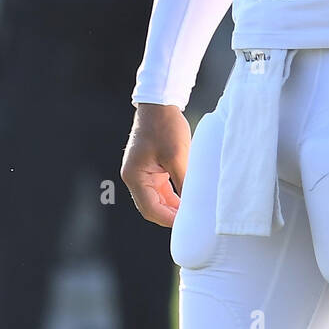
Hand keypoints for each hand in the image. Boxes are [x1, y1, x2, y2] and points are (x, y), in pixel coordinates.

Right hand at [121, 103, 191, 226]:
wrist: (160, 103)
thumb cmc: (166, 127)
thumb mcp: (178, 157)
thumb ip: (184, 182)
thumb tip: (194, 205)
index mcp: (134, 176)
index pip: (150, 208)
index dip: (168, 219)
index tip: (187, 225)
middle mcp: (134, 176)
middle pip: (151, 206)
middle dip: (170, 215)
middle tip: (191, 222)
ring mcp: (141, 172)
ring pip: (157, 198)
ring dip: (172, 206)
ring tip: (192, 212)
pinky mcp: (150, 167)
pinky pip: (160, 188)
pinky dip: (173, 195)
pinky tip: (188, 198)